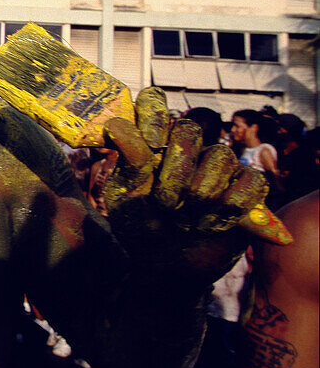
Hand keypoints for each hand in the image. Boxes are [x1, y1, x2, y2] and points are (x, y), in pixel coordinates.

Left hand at [102, 87, 265, 293]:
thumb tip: (118, 124)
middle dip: (175, 173)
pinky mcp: (247, 187)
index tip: (152, 141)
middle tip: (164, 203)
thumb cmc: (140, 225)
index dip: (155, 115)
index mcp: (152, 142)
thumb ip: (129, 162)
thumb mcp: (125, 196)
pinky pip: (249, 182)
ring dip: (200, 196)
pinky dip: (229, 208)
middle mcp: (186, 147)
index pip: (154, 102)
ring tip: (185, 220)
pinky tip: (210, 225)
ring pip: (221, 156)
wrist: (164, 265)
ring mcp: (218, 165)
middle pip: (190, 131)